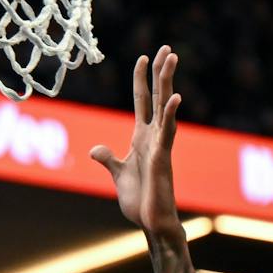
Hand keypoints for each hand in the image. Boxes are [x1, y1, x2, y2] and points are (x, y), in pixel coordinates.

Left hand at [90, 46, 185, 240]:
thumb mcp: (118, 175)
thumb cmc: (139, 202)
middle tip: (166, 48)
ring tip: (171, 58)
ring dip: (168, 82)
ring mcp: (160, 145)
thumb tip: (96, 149)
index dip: (141, 79)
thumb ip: (108, 159)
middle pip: (158, 96)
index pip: (142, 101)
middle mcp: (154, 137)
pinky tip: (176, 97)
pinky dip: (171, 114)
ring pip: (165, 107)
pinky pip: (168, 133)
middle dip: (160, 72)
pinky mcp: (162, 158)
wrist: (151, 224)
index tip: (142, 57)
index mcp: (142, 138)